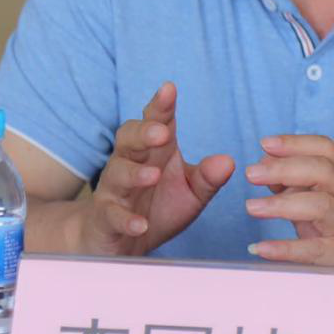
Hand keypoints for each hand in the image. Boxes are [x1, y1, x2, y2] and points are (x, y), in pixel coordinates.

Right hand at [82, 82, 233, 255]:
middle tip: (162, 132)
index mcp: (154, 151)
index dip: (161, 106)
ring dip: (135, 174)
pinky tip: (140, 223)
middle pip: (129, 139)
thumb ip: (208, 178)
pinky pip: (112, 215)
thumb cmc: (159, 208)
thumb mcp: (191, 193)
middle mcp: (130, 163)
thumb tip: (228, 161)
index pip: (156, 122)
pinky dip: (126, 219)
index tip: (169, 88)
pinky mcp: (105, 218)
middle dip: (144, 133)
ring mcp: (115, 190)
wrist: (124, 244)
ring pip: (118, 173)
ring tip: (153, 176)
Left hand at [243, 134, 333, 321]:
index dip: (295, 143)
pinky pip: (317, 250)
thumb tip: (267, 172)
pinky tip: (261, 248)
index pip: (326, 150)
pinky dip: (286, 248)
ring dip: (282, 204)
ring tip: (252, 207)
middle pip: (322, 171)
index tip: (265, 144)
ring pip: (321, 205)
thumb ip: (304, 190)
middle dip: (284, 168)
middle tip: (251, 174)